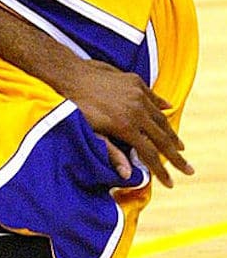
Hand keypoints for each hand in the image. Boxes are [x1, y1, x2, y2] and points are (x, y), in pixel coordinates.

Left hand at [67, 59, 192, 187]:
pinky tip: (168, 109)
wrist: (71, 74)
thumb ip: (110, 151)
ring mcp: (137, 94)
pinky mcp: (134, 81)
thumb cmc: (76, 106)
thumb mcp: (90, 131)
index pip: (149, 153)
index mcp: (125, 126)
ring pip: (160, 117)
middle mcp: (136, 111)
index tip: (170, 183)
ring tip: (179, 146)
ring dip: (171, 133)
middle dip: (176, 157)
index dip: (160, 170)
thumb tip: (127, 174)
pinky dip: (160, 105)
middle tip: (188, 170)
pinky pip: (152, 96)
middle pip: (162, 138)